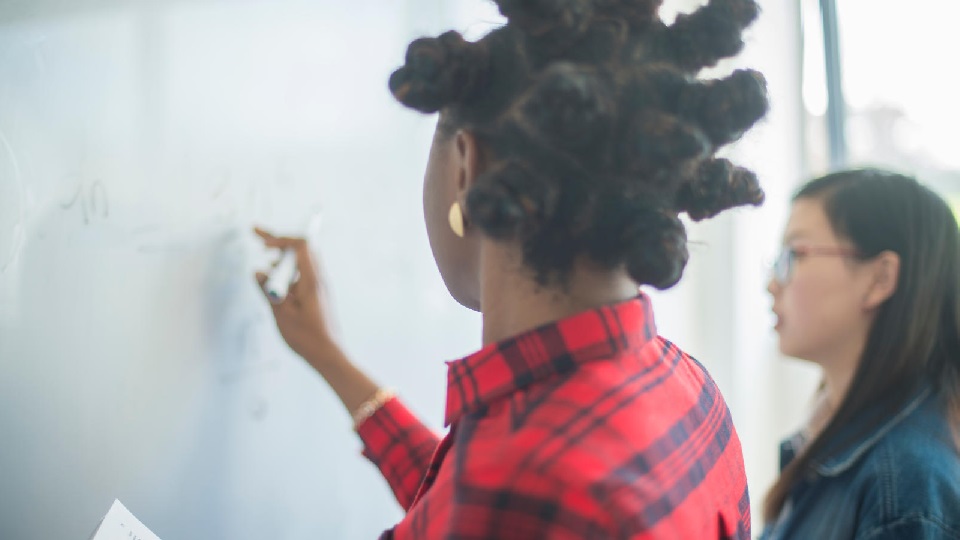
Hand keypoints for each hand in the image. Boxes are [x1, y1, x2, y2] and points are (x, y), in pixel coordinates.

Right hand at [254, 227, 337, 364]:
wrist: (329, 355)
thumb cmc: (307, 337)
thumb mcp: (281, 313)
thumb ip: (268, 290)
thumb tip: (258, 272)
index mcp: (313, 280)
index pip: (300, 245)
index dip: (280, 240)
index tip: (262, 244)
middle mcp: (319, 279)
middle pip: (300, 249)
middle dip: (278, 240)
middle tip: (257, 233)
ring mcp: (319, 286)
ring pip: (301, 261)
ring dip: (282, 256)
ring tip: (265, 255)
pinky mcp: (317, 295)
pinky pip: (301, 274)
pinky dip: (287, 271)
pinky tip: (274, 278)